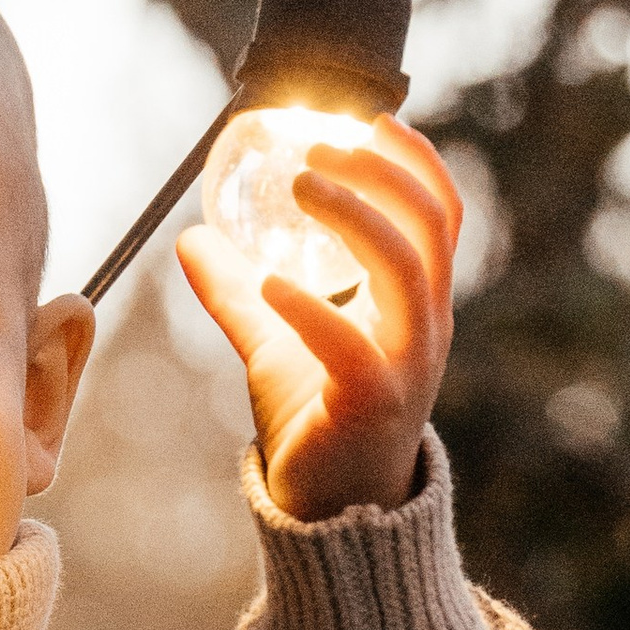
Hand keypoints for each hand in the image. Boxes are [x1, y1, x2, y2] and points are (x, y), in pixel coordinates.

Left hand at [178, 118, 458, 520]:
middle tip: (319, 146)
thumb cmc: (315, 416)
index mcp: (415, 303)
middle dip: (381, 174)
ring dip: (355, 216)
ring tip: (302, 183)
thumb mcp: (274, 340)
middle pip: (428, 229)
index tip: (372, 119)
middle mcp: (424, 327)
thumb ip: (237, 291)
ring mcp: (407, 366)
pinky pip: (351, 348)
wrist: (332, 510)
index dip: (416, 162)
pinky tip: (269, 284)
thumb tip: (190, 238)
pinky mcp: (373, 405)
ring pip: (406, 271)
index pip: (439, 216)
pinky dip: (310, 309)